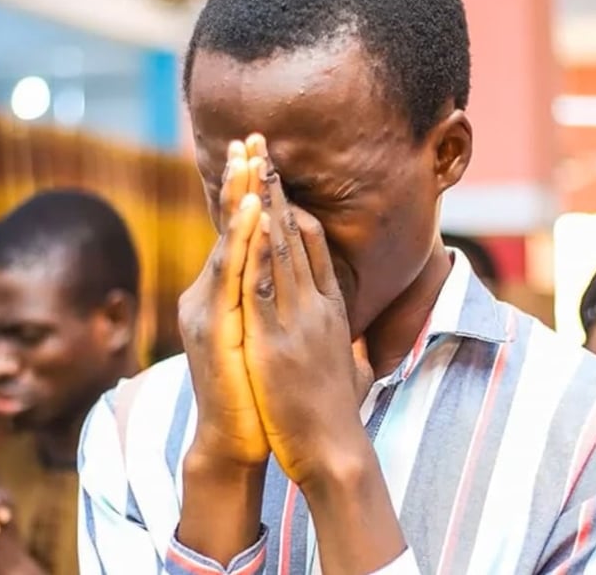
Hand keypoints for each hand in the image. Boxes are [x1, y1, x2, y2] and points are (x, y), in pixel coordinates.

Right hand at [178, 137, 269, 467]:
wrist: (235, 442)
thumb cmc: (257, 394)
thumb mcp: (265, 340)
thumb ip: (269, 309)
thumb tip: (289, 286)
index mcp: (222, 297)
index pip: (238, 235)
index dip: (248, 193)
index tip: (260, 153)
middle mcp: (207, 297)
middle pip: (227, 230)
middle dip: (239, 182)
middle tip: (250, 137)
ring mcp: (207, 312)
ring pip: (227, 245)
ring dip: (239, 200)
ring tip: (250, 161)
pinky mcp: (214, 331)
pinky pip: (231, 278)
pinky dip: (242, 243)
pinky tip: (252, 215)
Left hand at [240, 138, 373, 485]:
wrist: (334, 449)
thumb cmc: (335, 414)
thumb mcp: (344, 366)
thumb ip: (344, 344)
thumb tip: (350, 339)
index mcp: (331, 311)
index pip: (313, 247)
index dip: (293, 209)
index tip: (278, 178)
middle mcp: (319, 306)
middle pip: (296, 235)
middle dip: (276, 189)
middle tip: (261, 146)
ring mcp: (300, 320)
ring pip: (281, 249)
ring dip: (264, 203)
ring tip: (251, 165)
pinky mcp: (279, 338)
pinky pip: (265, 284)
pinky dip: (256, 248)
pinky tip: (245, 222)